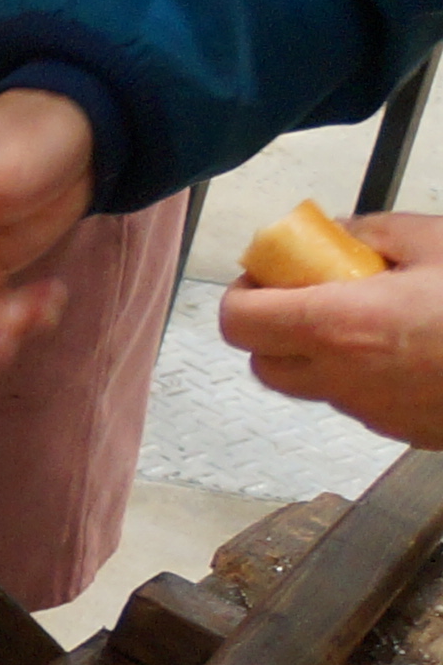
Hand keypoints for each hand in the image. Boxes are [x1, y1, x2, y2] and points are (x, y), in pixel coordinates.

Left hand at [218, 216, 442, 442]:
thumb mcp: (437, 242)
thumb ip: (373, 232)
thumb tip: (338, 231)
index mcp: (339, 327)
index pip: (240, 322)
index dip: (245, 293)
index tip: (271, 272)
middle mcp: (346, 380)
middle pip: (265, 364)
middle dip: (275, 328)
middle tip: (311, 294)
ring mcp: (377, 414)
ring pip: (314, 388)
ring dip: (321, 355)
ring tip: (371, 318)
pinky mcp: (409, 433)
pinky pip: (364, 404)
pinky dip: (367, 377)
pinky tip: (411, 349)